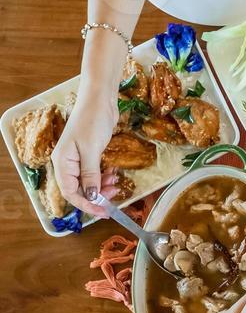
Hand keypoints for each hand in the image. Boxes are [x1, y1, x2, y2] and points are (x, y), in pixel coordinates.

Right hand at [51, 83, 119, 215]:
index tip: (104, 212)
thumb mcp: (91, 150)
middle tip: (114, 195)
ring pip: (88, 182)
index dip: (87, 204)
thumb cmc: (92, 121)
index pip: (70, 192)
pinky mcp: (89, 154)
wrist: (100, 100)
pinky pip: (94, 172)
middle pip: (79, 189)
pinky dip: (104, 176)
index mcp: (62, 163)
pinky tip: (114, 174)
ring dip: (102, 186)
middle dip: (97, 196)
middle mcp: (67, 163)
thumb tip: (91, 196)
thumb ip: (90, 175)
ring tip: (116, 183)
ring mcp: (78, 158)